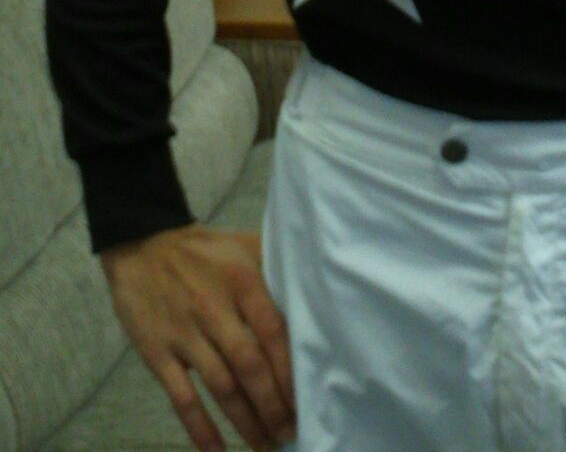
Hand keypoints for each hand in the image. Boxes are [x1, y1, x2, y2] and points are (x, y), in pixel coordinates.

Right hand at [100, 224, 294, 451]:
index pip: (272, 332)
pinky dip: (199, 427)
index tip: (305, 398)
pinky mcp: (157, 353)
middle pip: (250, 366)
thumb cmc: (202, 250)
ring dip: (246, 421)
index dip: (290, 370)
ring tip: (266, 445)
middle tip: (290, 433)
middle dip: (273, 405)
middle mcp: (214, 309)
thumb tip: (313, 291)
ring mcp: (184, 334)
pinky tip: (217, 451)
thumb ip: (275, 266)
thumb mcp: (242, 245)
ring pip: (221, 387)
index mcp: (241, 282)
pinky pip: (181, 397)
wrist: (142, 244)